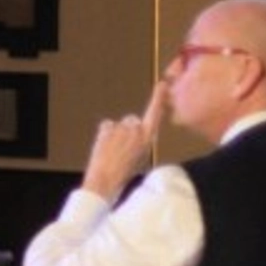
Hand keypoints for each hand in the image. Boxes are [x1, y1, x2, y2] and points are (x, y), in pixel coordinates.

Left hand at [82, 80, 169, 202]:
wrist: (105, 181)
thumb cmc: (123, 174)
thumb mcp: (140, 158)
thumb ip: (139, 141)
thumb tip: (134, 134)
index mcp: (147, 138)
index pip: (155, 113)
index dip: (158, 98)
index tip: (161, 85)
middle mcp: (136, 129)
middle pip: (132, 121)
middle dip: (127, 131)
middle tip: (121, 149)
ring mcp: (121, 127)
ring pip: (118, 125)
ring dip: (115, 134)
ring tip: (112, 151)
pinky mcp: (107, 127)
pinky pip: (106, 127)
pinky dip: (104, 135)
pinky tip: (104, 148)